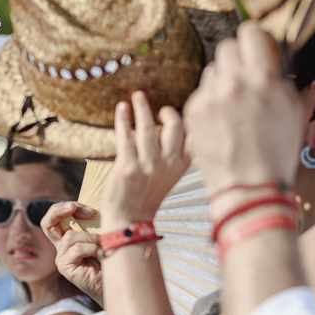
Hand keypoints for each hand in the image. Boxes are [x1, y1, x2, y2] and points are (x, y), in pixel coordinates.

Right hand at [41, 202, 103, 303]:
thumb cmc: (110, 259)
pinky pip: (76, 249)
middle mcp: (61, 247)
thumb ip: (93, 224)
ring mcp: (61, 258)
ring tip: (102, 245)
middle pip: (48, 223)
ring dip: (90, 237)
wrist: (114, 282)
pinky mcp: (65, 267)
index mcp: (68, 238)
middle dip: (60, 209)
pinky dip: (91, 248)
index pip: (54, 218)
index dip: (63, 208)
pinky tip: (100, 254)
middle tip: (79, 208)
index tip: (86, 208)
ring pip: (70, 236)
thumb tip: (94, 208)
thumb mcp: (100, 236)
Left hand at [102, 91, 189, 228]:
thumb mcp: (170, 175)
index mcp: (181, 165)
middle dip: (168, 112)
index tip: (181, 111)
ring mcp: (148, 165)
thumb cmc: (147, 195)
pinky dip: (123, 118)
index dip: (189, 118)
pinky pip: (125, 135)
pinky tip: (122, 107)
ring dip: (142, 107)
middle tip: (160, 108)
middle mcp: (167, 164)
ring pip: (148, 126)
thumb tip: (174, 125)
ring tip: (138, 95)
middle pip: (175, 126)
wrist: (130, 220)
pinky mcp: (127, 166)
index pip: (193, 135)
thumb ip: (174, 153)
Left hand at [183, 21, 303, 193]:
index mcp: (262, 79)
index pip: (249, 33)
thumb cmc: (275, 153)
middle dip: (236, 59)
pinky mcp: (192, 112)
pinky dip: (210, 103)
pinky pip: (201, 94)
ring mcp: (209, 97)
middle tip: (244, 78)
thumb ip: (278, 80)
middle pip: (226, 48)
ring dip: (223, 83)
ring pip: (212, 73)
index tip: (254, 46)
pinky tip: (221, 123)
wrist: (248, 187)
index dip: (253, 38)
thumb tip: (268, 63)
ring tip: (234, 109)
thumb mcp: (292, 111)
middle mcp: (232, 83)